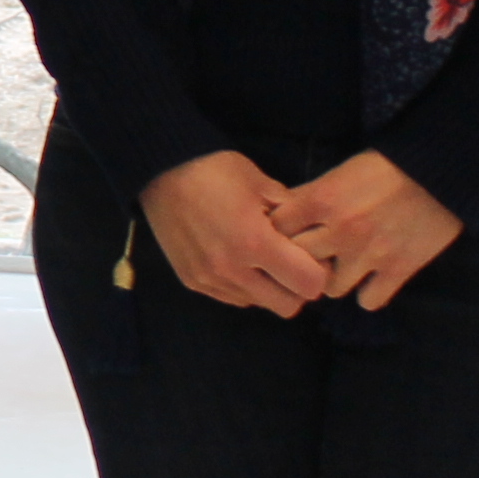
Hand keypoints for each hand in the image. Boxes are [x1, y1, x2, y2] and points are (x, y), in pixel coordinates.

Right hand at [138, 149, 334, 314]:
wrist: (160, 171)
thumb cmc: (216, 171)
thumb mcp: (263, 183)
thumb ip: (291, 215)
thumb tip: (311, 237)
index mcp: (256, 243)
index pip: (309, 285)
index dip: (318, 271)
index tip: (312, 255)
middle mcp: (233, 270)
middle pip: (288, 306)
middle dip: (296, 287)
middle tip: (290, 262)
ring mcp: (210, 279)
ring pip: (259, 303)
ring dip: (267, 288)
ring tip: (260, 258)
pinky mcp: (192, 281)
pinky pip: (233, 297)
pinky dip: (243, 286)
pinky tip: (236, 259)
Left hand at [266, 152, 463, 312]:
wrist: (440, 173)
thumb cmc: (387, 167)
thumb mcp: (340, 173)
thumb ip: (311, 195)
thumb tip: (281, 213)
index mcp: (321, 200)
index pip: (277, 228)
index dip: (278, 232)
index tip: (286, 234)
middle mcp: (339, 230)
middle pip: (298, 261)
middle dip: (301, 259)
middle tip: (311, 257)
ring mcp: (368, 254)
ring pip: (331, 288)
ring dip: (334, 280)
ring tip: (343, 269)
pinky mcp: (398, 269)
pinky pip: (369, 301)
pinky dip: (369, 293)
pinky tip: (372, 280)